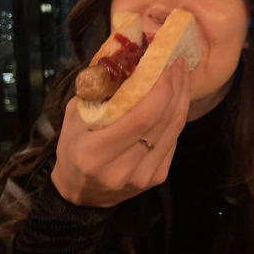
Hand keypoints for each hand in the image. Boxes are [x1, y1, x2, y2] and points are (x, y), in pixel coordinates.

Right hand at [50, 57, 190, 206]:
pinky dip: (177, 115)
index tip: (163, 63)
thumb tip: (123, 58)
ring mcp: (143, 176)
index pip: (140, 117)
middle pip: (161, 121)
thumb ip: (97, 92)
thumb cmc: (72, 150)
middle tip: (176, 61)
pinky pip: (173, 140)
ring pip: (173, 130)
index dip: (159, 88)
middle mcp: (122, 168)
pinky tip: (177, 97)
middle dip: (174, 87)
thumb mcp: (73, 118)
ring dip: (181, 98)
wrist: (81, 194)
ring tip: (181, 73)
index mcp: (95, 153)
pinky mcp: (157, 178)